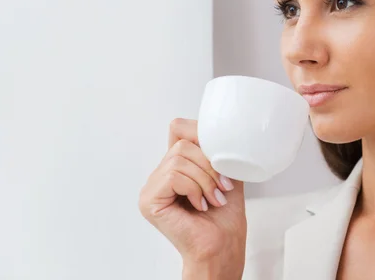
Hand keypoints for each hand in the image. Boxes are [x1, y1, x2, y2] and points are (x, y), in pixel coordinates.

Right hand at [138, 118, 246, 275]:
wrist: (223, 246)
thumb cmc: (225, 217)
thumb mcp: (224, 170)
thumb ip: (215, 148)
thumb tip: (213, 129)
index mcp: (175, 166)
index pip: (179, 129)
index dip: (201, 137)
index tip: (222, 163)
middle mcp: (160, 174)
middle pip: (182, 143)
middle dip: (209, 165)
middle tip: (221, 188)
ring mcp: (152, 187)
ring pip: (179, 158)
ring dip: (205, 180)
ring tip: (213, 199)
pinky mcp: (149, 199)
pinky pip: (174, 175)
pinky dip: (194, 188)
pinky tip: (200, 205)